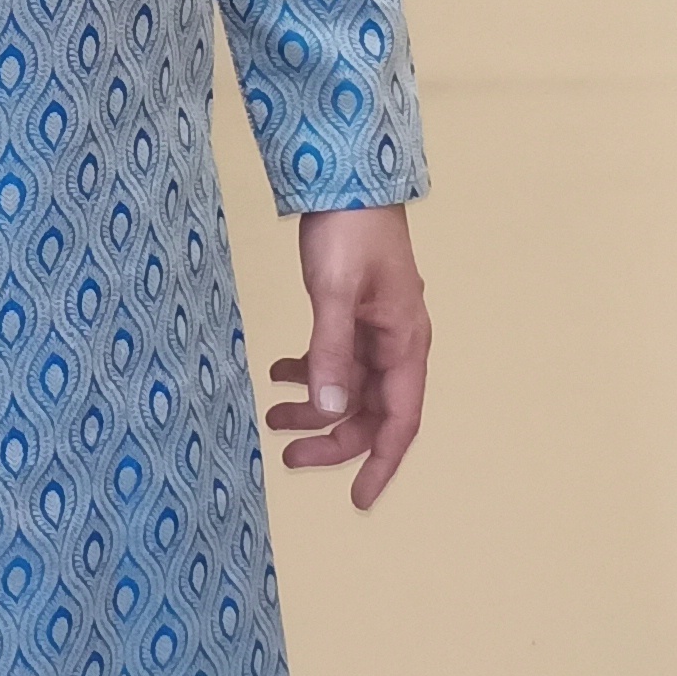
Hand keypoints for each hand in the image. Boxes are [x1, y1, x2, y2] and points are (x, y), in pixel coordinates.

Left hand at [266, 206, 430, 510]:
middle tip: (287, 456)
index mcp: (405, 342)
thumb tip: (328, 412)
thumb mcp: (333, 294)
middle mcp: (396, 342)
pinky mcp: (352, 311)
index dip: (381, 464)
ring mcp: (375, 327)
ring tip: (271, 415)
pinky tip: (278, 372)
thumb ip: (330, 353)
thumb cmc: (351, 229)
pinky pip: (335, 357)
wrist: (345, 176)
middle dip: (331, 438)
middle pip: (370, 410)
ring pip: (348, 386)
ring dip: (314, 405)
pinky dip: (309, 370)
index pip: (400, 421)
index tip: (358, 500)